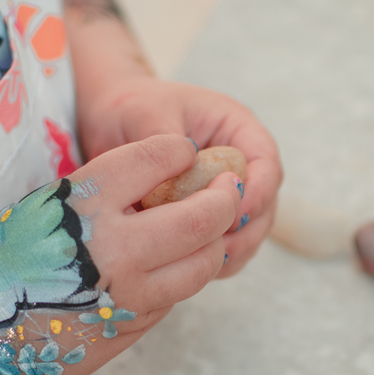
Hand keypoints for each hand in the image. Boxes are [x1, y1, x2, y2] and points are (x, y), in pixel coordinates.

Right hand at [0, 135, 241, 374]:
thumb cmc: (9, 262)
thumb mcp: (43, 207)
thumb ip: (100, 192)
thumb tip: (164, 173)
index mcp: (85, 202)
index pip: (155, 158)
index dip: (178, 151)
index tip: (185, 151)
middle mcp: (114, 245)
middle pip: (201, 216)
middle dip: (224, 197)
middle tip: (228, 188)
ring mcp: (132, 290)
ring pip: (205, 260)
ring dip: (217, 240)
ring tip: (215, 225)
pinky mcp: (139, 322)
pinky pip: (182, 289)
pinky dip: (191, 270)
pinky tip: (182, 259)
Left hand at [78, 77, 281, 277]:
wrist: (107, 120)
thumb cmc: (131, 108)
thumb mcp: (146, 116)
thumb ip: (167, 144)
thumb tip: (185, 175)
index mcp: (235, 129)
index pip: (266, 162)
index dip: (258, 191)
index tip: (233, 213)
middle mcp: (239, 164)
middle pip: (265, 205)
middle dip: (246, 231)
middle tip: (218, 249)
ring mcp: (225, 194)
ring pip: (248, 231)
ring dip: (231, 251)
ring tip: (201, 261)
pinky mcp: (208, 219)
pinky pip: (222, 245)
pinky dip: (211, 259)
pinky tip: (186, 266)